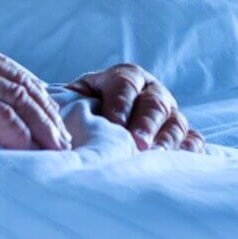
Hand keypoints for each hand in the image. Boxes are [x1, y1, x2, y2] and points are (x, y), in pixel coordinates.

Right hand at [0, 34, 71, 171]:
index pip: (9, 68)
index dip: (38, 97)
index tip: (53, 124)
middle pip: (18, 81)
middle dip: (46, 113)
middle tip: (62, 142)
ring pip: (14, 97)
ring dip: (41, 127)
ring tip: (54, 151)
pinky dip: (18, 135)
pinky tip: (28, 152)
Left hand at [66, 63, 204, 151]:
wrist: (96, 121)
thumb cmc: (81, 109)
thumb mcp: (72, 98)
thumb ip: (63, 99)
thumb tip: (45, 106)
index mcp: (123, 77)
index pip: (125, 83)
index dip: (120, 102)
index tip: (112, 122)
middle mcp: (150, 91)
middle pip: (154, 103)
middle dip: (145, 123)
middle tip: (136, 142)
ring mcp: (168, 112)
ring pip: (174, 121)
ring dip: (166, 139)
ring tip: (154, 155)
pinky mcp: (180, 132)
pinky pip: (192, 139)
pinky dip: (189, 149)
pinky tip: (179, 161)